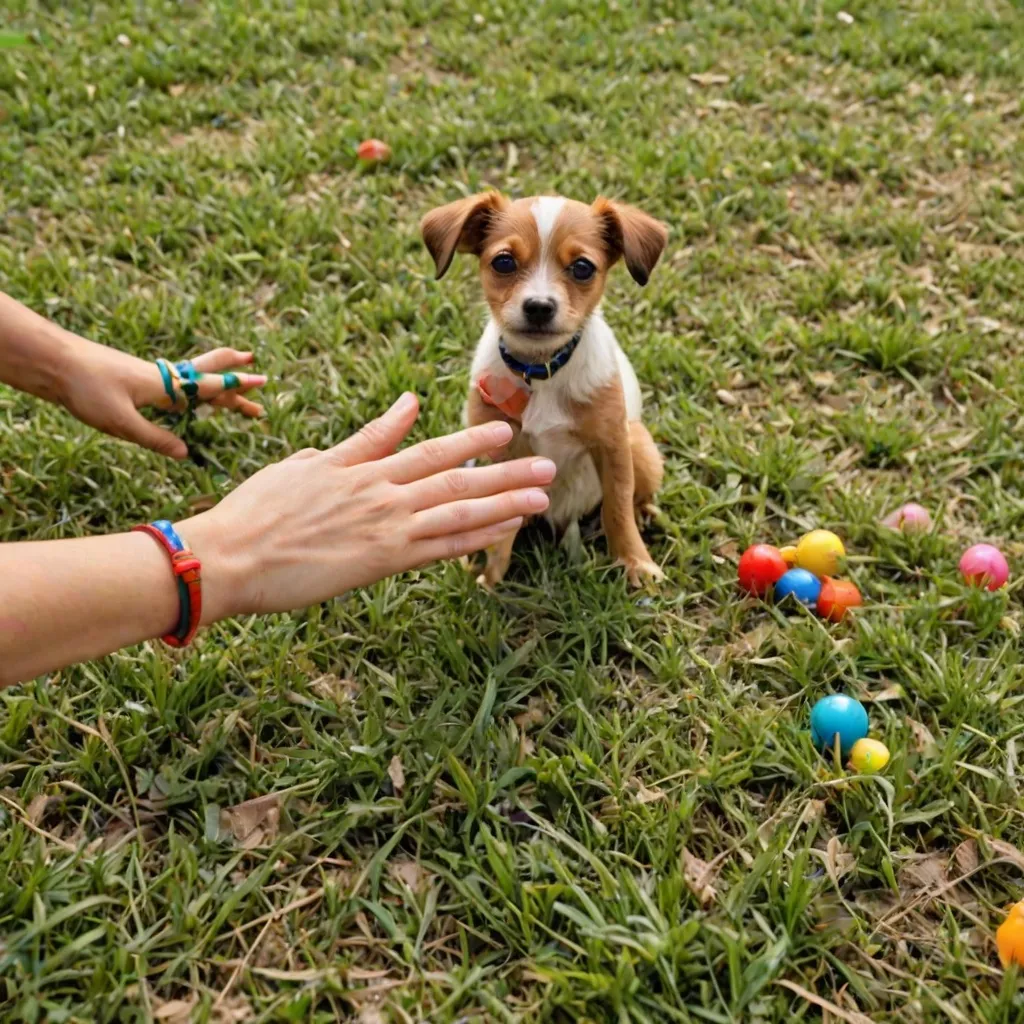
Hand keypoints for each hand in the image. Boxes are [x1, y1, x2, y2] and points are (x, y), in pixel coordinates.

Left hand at [58, 334, 266, 458]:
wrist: (55, 363)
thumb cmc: (87, 390)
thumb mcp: (120, 422)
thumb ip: (155, 438)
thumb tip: (185, 453)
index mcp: (164, 386)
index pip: (209, 386)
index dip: (236, 388)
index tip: (262, 383)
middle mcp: (163, 378)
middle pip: (208, 378)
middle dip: (235, 382)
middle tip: (261, 381)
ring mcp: (151, 377)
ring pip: (194, 380)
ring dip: (217, 384)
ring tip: (234, 387)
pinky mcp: (138, 381)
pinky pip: (176, 384)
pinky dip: (193, 388)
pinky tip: (190, 396)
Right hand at [179, 394, 554, 619]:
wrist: (229, 556)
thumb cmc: (256, 513)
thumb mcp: (305, 464)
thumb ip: (357, 443)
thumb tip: (399, 412)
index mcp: (359, 468)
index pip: (424, 450)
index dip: (467, 442)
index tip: (501, 433)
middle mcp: (380, 491)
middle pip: (453, 475)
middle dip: (503, 470)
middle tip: (544, 462)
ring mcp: (384, 524)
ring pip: (457, 508)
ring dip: (503, 501)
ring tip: (541, 495)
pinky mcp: (381, 559)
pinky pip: (439, 547)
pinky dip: (474, 537)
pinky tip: (502, 531)